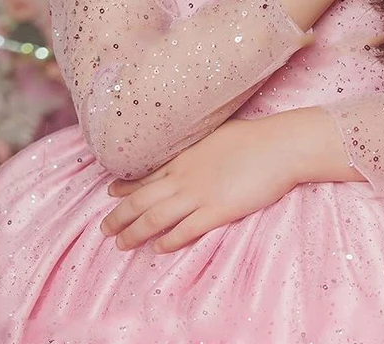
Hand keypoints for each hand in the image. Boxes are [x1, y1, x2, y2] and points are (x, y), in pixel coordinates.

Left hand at [99, 116, 299, 252]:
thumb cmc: (253, 136)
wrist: (279, 145)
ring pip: (155, 218)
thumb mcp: (216, 133)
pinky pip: (185, 230)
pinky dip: (168, 242)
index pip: (146, 175)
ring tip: (122, 245)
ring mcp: (199, 194)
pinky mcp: (217, 211)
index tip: (109, 194)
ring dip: (135, 233)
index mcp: (184, 157)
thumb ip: (198, 145)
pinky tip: (159, 249)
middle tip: (104, 229)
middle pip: (141, 201)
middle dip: (119, 217)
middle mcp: (184, 176)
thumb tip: (191, 146)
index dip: (125, 188)